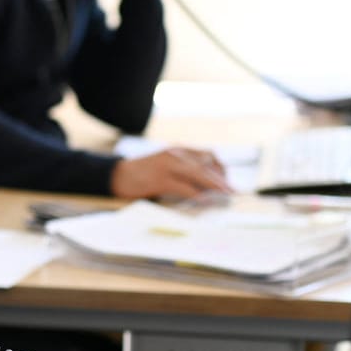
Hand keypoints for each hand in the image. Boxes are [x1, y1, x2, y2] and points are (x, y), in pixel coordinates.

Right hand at [110, 147, 229, 200]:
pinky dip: (196, 194)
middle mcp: (175, 154)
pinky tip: (204, 200)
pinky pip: (183, 187)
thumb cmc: (144, 174)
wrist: (119, 175)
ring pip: (198, 174)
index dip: (220, 169)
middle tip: (232, 192)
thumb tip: (207, 186)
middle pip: (206, 165)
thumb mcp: (167, 165)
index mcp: (178, 150)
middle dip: (221, 179)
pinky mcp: (160, 179)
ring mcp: (167, 166)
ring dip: (214, 186)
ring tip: (224, 195)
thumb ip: (185, 170)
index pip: (208, 155)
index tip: (228, 181)